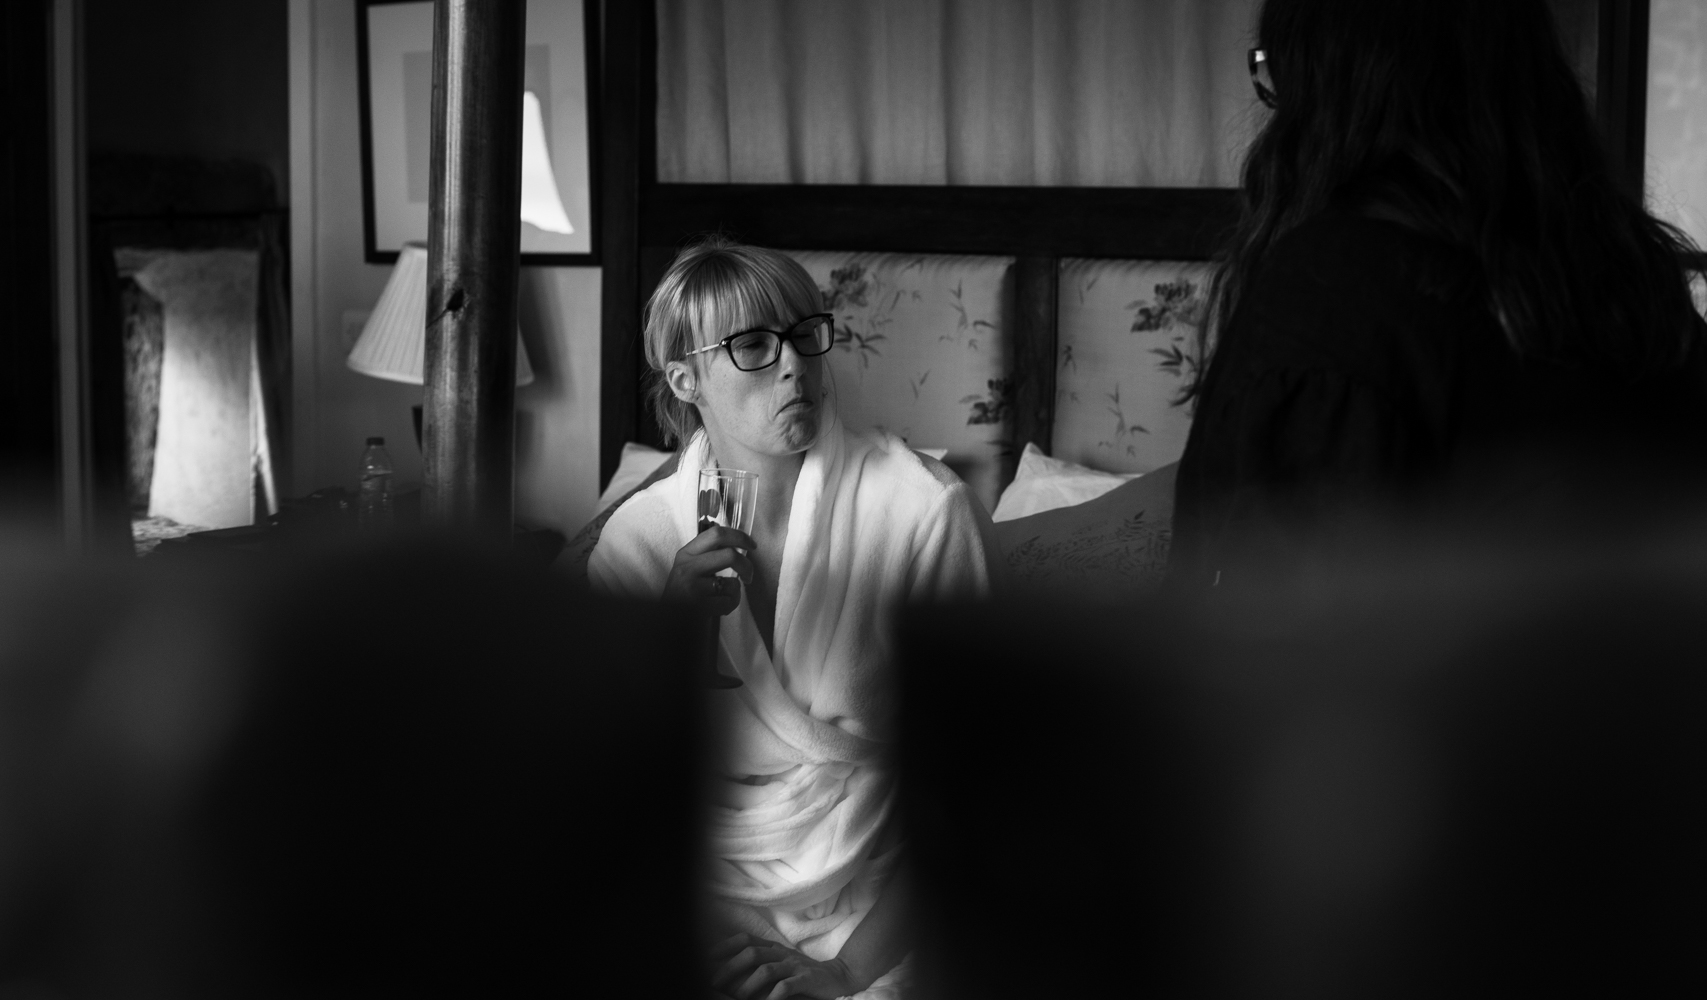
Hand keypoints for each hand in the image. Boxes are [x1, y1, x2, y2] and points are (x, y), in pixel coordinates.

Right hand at [665, 526, 755, 615]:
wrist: (668, 620)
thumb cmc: (684, 594)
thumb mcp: (690, 568)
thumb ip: (709, 555)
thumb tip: (740, 544)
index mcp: (686, 553)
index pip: (717, 534)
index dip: (739, 537)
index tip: (751, 545)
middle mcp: (687, 567)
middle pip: (730, 555)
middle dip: (747, 566)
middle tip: (749, 575)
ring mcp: (691, 587)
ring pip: (732, 583)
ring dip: (735, 592)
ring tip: (724, 597)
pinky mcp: (697, 606)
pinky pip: (729, 602)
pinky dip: (731, 606)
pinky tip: (719, 608)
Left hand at [711, 933, 858, 999]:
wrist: (839, 978)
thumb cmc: (803, 976)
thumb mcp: (780, 968)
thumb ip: (758, 970)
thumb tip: (728, 981)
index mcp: (774, 948)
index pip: (746, 939)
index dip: (725, 946)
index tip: (708, 957)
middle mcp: (782, 953)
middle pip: (752, 953)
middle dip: (730, 968)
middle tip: (715, 983)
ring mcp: (795, 965)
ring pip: (766, 970)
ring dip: (748, 986)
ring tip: (737, 999)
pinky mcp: (807, 979)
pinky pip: (786, 987)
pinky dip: (772, 997)